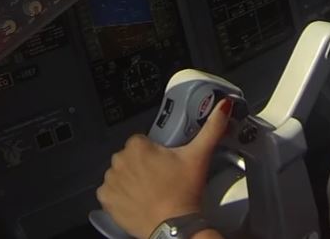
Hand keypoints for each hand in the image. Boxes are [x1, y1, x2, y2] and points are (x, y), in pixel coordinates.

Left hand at [97, 98, 231, 238]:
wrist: (175, 227)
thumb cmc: (185, 190)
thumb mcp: (199, 156)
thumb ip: (212, 128)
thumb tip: (224, 104)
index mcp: (137, 145)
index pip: (142, 143)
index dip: (154, 154)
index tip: (165, 166)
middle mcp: (118, 160)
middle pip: (130, 158)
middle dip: (142, 166)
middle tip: (161, 180)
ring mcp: (110, 181)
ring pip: (120, 174)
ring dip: (130, 180)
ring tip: (150, 192)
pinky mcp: (105, 200)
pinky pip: (110, 192)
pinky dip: (119, 196)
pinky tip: (136, 201)